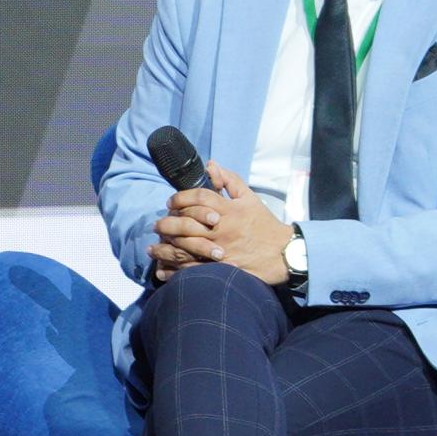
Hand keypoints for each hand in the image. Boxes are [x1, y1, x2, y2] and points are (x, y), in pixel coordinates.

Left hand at [154, 167, 295, 285]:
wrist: (283, 253)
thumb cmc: (264, 224)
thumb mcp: (250, 198)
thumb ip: (229, 180)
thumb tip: (210, 165)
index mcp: (228, 210)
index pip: (199, 197)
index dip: (180, 197)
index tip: (171, 202)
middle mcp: (222, 229)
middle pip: (187, 223)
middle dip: (167, 223)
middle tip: (158, 224)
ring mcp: (220, 250)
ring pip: (185, 247)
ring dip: (165, 247)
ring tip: (153, 247)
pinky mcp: (221, 269)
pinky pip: (192, 270)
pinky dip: (174, 270)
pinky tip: (162, 269)